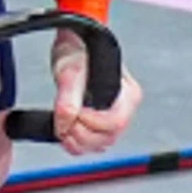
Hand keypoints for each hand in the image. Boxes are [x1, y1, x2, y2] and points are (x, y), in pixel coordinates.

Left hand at [44, 33, 141, 156]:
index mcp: (127, 94)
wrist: (73, 47)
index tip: (76, 115)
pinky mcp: (98, 122)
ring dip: (79, 143)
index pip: (116, 121)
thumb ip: (67, 97)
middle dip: (83, 135)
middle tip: (65, 126)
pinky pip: (92, 143)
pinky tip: (64, 135)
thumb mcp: (70, 71)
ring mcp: (111, 116)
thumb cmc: (78, 53)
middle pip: (109, 136)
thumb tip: (65, 120)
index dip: (94, 123)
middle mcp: (123, 107)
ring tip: (63, 131)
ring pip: (101, 143)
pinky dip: (77, 145)